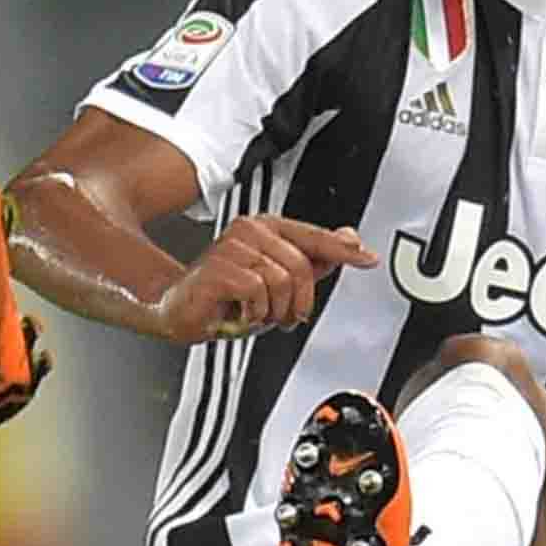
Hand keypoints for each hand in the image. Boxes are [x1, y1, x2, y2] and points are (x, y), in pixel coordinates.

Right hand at [149, 215, 375, 342]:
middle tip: (281, 316)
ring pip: (281, 282)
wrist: (178, 311)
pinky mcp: (219, 268)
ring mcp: (232, 246)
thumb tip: (348, 239)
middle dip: (297, 302)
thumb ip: (312, 260)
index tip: (367, 258)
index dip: (343, 249)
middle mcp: (250, 230)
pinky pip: (258, 293)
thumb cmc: (223, 298)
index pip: (313, 236)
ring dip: (273, 311)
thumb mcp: (276, 282)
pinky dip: (253, 314)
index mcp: (266, 228)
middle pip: (301, 266)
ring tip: (255, 314)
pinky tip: (239, 314)